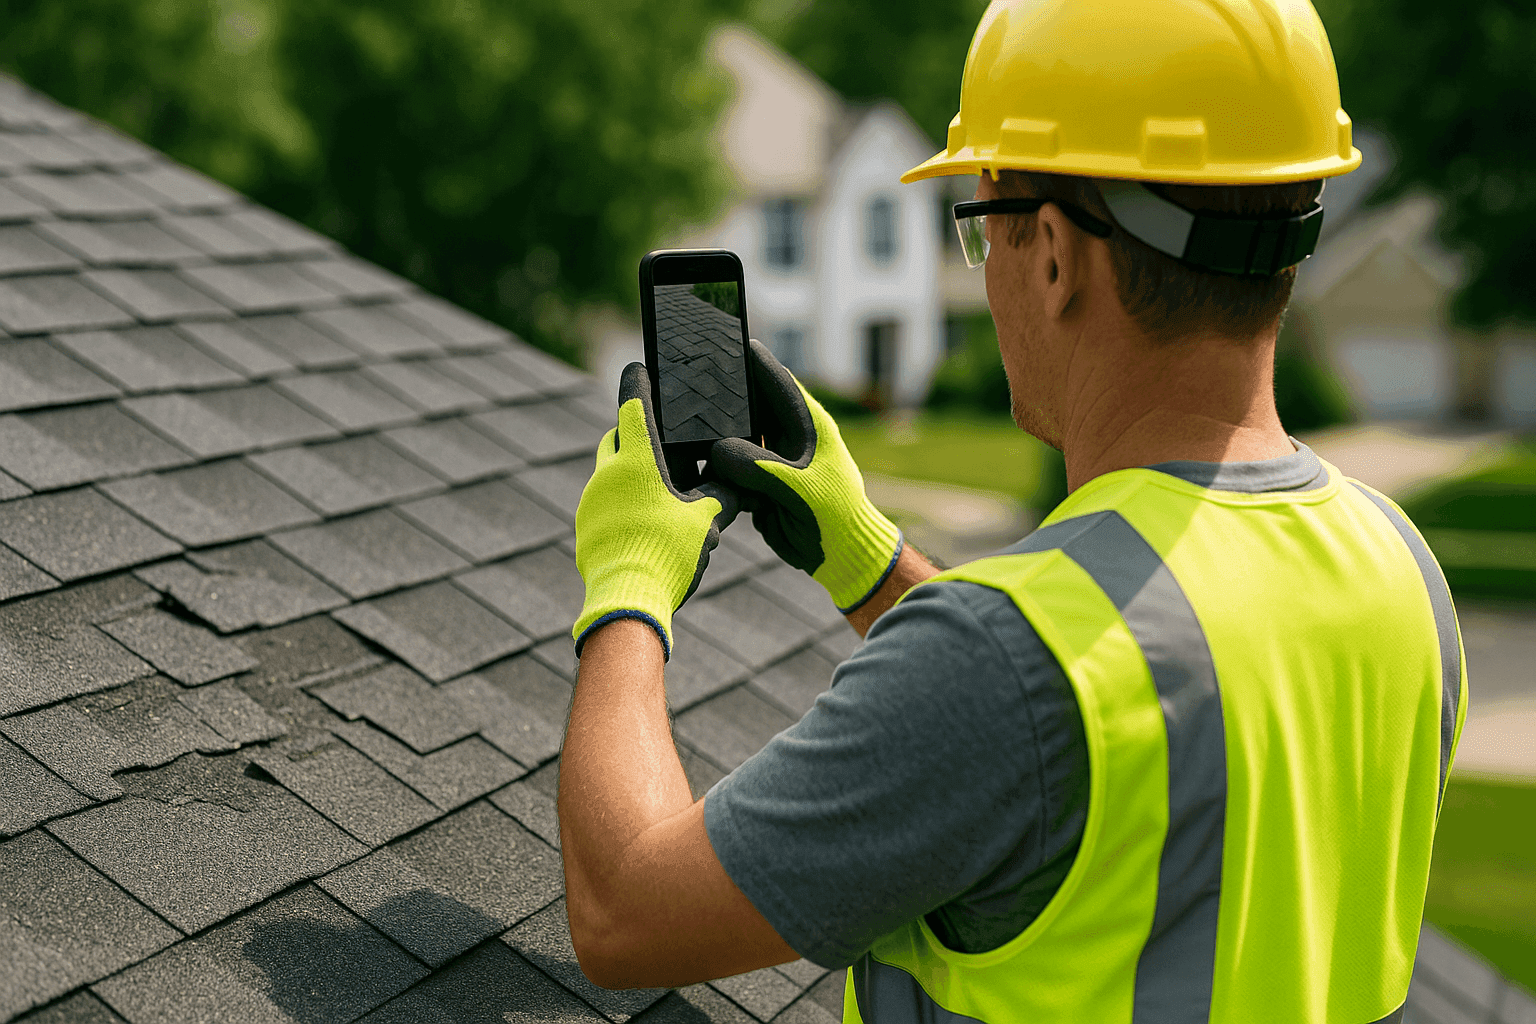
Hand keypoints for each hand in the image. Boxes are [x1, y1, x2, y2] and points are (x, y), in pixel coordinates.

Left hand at [572, 362, 738, 657]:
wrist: (626, 602)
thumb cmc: (668, 554)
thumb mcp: (707, 521)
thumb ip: (725, 494)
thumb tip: (743, 482)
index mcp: (636, 462)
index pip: (633, 405)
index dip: (638, 382)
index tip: (639, 367)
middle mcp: (607, 475)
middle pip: (617, 435)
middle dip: (635, 429)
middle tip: (662, 434)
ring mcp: (592, 502)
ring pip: (610, 471)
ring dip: (631, 469)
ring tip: (662, 484)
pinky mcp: (587, 527)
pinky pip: (605, 501)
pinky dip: (624, 499)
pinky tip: (647, 519)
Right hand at [709, 340, 901, 612]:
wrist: (840, 554)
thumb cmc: (830, 514)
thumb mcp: (792, 486)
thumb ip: (754, 464)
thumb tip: (715, 450)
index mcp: (807, 424)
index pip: (775, 379)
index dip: (750, 358)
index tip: (725, 337)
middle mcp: (789, 435)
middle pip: (750, 403)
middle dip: (724, 393)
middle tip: (690, 374)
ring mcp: (775, 458)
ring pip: (737, 435)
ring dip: (716, 431)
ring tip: (681, 416)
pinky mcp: (762, 482)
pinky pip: (732, 465)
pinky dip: (715, 464)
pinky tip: (689, 458)